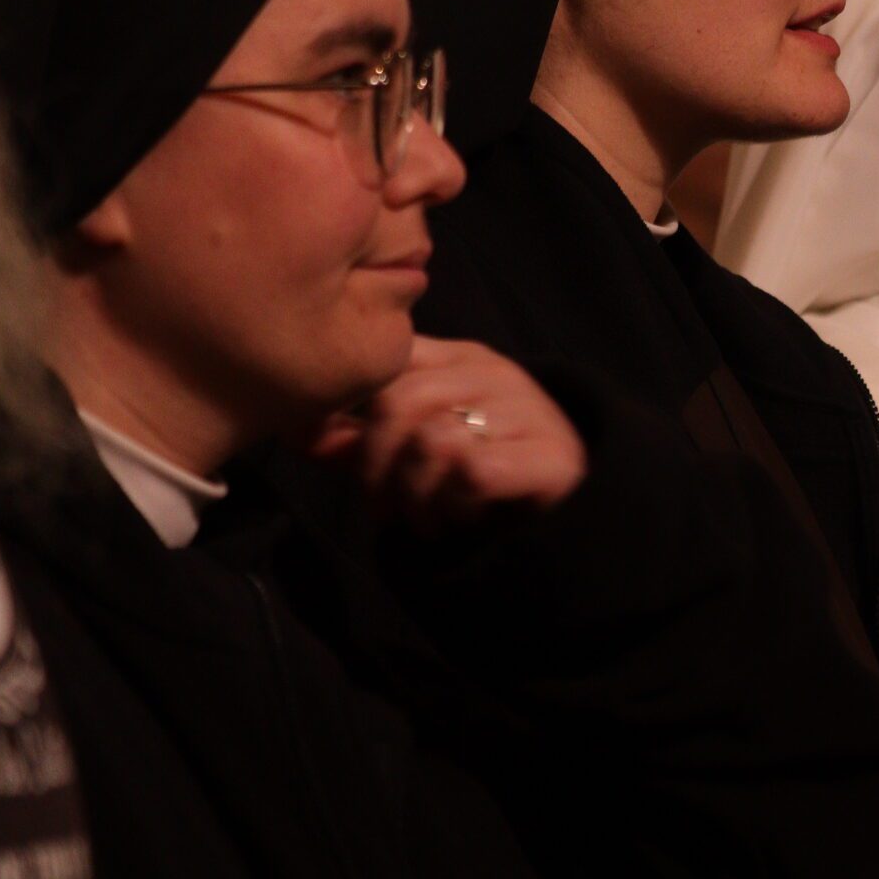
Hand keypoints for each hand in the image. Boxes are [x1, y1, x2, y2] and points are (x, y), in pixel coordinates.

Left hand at [311, 336, 587, 530]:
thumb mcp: (424, 445)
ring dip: (414, 493)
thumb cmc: (491, 467)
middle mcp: (495, 374)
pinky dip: (453, 503)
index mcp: (462, 358)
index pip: (389, 365)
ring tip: (423, 520)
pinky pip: (472, 471)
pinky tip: (458, 518)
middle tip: (381, 508)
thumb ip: (368, 437)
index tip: (324, 448)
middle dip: (375, 465)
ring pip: (432, 439)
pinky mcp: (549, 455)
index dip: (347, 409)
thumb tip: (300, 434)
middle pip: (401, 403)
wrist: (577, 501)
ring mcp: (526, 410)